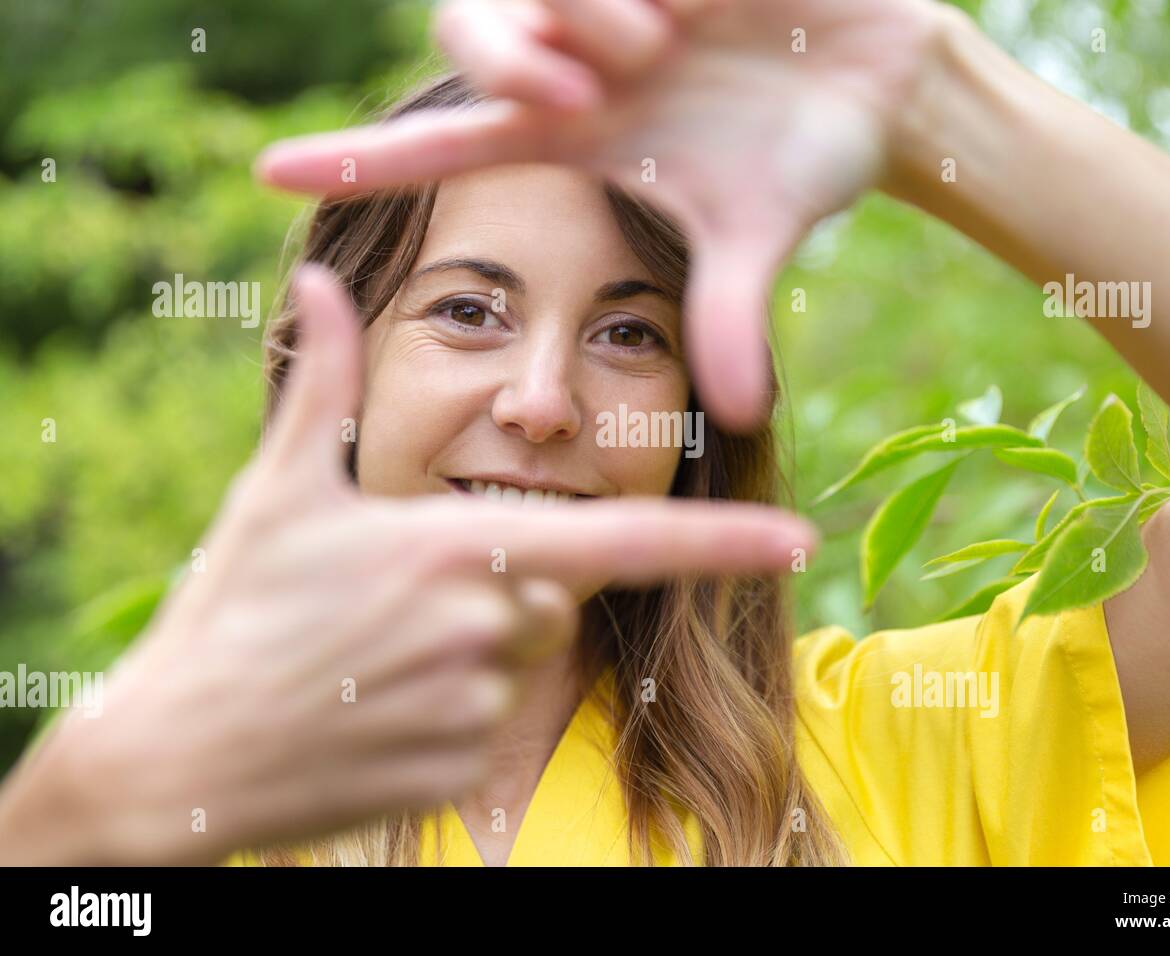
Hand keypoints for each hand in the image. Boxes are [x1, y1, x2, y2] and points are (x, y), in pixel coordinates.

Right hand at [0, 265, 816, 865]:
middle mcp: (488, 624)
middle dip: (501, 584)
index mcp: (462, 546)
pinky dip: (448, 711)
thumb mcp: (278, 490)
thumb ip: (328, 383)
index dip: (719, 541)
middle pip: (552, 593)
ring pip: (520, 657)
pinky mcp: (462, 767)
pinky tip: (373, 707)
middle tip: (394, 595)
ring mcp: (478, 704)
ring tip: (371, 652)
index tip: (795, 539)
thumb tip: (318, 280)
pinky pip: (490, 723)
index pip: (619, 544)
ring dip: (468, 647)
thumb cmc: (232, 611)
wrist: (178, 754)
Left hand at [255, 0, 951, 430]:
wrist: (879, 79)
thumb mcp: (756, 240)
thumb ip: (729, 316)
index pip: (444, 149)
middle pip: (468, 40)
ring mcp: (608, 3)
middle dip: (505, 58)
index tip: (266, 174)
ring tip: (675, 38)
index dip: (362, 160)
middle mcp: (574, 64)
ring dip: (594, 20)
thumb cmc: (806, 159)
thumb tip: (746, 415)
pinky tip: (705, 3)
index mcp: (577, 135)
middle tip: (585, 89)